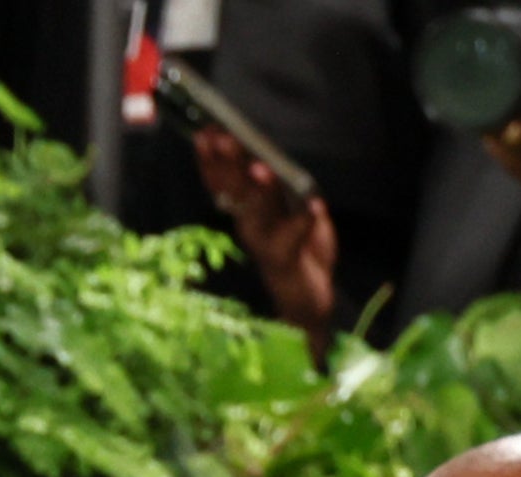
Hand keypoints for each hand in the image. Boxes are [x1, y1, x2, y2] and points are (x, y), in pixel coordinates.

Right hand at [191, 128, 337, 338]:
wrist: (307, 301)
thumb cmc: (297, 249)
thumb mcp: (286, 211)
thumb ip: (276, 189)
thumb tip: (262, 159)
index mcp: (247, 211)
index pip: (223, 182)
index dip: (212, 160)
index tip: (206, 132)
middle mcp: (250, 225)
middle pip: (235, 192)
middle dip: (228, 165)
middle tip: (222, 139)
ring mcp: (266, 244)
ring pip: (258, 214)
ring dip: (259, 191)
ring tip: (259, 169)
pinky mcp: (287, 261)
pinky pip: (296, 237)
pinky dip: (306, 222)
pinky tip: (314, 206)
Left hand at [482, 40, 520, 244]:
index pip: (513, 103)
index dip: (508, 85)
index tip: (511, 71)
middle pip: (497, 119)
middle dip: (497, 100)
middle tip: (502, 83)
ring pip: (494, 138)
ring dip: (494, 120)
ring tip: (500, 102)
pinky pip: (500, 154)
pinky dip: (498, 139)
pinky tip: (505, 127)